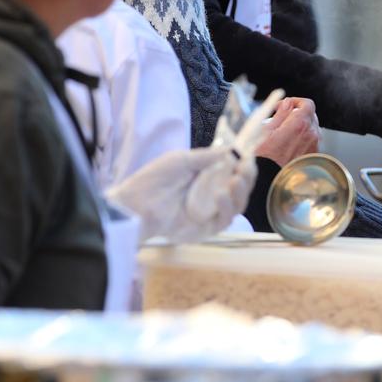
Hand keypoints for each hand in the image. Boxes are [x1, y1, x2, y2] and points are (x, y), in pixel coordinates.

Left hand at [107, 146, 257, 243]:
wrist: (134, 205)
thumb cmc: (153, 180)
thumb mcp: (180, 160)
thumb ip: (206, 157)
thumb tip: (231, 150)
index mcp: (206, 179)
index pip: (233, 173)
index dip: (243, 166)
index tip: (248, 157)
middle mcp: (211, 197)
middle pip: (240, 190)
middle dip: (246, 178)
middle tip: (246, 168)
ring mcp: (209, 215)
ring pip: (237, 206)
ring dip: (240, 192)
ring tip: (235, 180)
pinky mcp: (204, 230)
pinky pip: (223, 221)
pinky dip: (226, 207)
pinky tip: (220, 194)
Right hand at [255, 97, 319, 165]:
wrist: (275, 177)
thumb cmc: (268, 156)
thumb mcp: (267, 130)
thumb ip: (281, 113)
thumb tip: (288, 103)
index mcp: (300, 123)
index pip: (307, 104)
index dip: (295, 101)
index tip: (285, 106)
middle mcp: (311, 132)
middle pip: (310, 114)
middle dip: (297, 112)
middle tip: (282, 118)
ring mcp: (314, 143)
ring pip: (311, 126)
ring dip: (300, 124)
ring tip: (285, 131)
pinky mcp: (315, 152)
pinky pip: (312, 138)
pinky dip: (304, 135)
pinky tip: (291, 141)